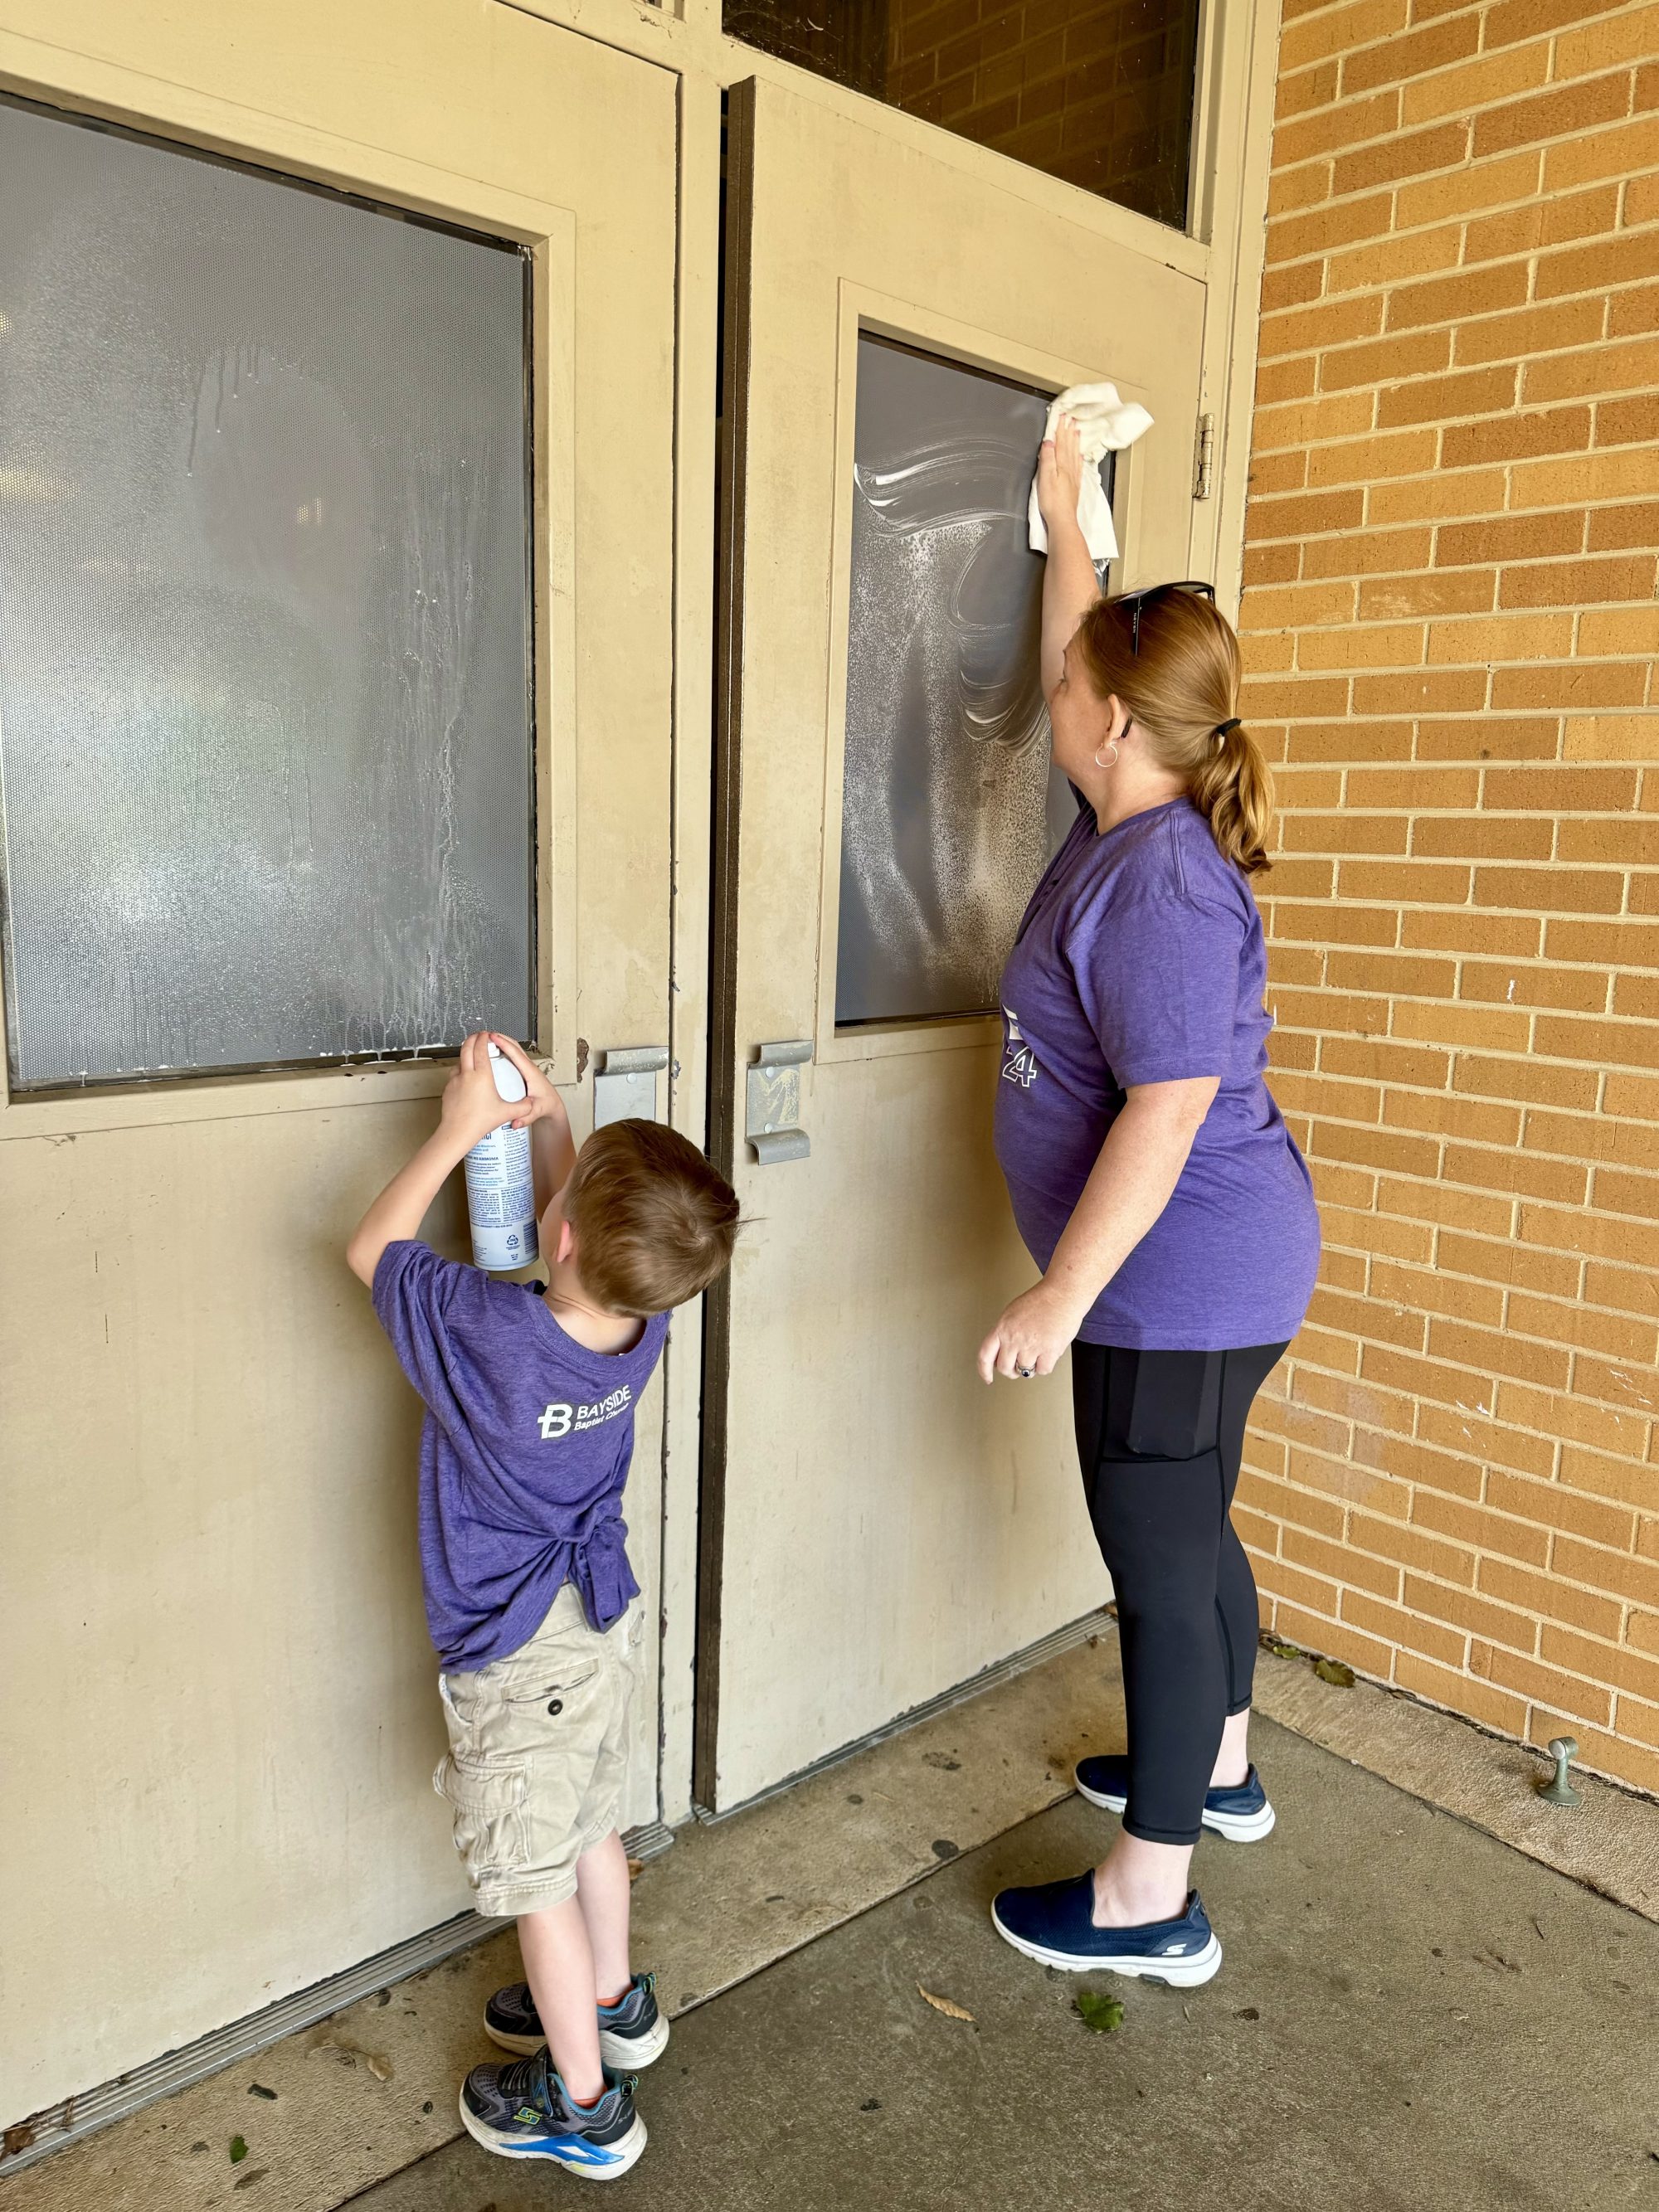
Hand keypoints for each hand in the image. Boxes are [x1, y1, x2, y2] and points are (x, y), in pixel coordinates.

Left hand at [438, 1030, 534, 1147]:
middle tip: (477, 1036)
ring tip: (471, 1056)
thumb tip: (530, 1104)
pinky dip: (459, 1070)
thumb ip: (522, 1107)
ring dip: (465, 1054)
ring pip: (458, 1061)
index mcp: (482, 1076)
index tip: (486, 1034)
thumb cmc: (478, 1122)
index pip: (480, 1049)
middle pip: (466, 1047)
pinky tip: (464, 1078)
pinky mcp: (448, 1089)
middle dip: (472, 1038)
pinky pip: (453, 1075)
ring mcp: (455, 1081)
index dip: (484, 1038)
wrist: (457, 1132)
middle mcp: (467, 1075)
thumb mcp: (506, 1113)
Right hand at [487, 1032, 568, 1134]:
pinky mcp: (523, 1071)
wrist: (553, 1107)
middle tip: (484, 1035)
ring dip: (501, 1043)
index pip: (516, 1054)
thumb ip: (527, 1117)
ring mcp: (526, 1068)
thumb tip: (515, 1122)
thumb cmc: (547, 1106)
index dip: (504, 1044)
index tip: (492, 1037)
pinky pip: (512, 1057)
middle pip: (514, 1047)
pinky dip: (503, 1051)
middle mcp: (529, 1067)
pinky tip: (492, 1054)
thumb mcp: (538, 1111)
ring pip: (513, 1050)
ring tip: (486, 1041)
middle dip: (500, 1038)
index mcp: (531, 1073)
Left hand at [977, 1280, 1083, 1384]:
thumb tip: (1002, 1351)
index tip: (987, 1377)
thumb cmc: (1041, 1300)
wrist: (1063, 1294)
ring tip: (1038, 1351)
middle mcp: (1014, 1338)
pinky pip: (1043, 1370)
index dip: (984, 1370)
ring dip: (1031, 1365)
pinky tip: (1048, 1351)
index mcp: (1002, 1327)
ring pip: (1025, 1371)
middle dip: (1012, 1370)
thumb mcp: (1013, 1313)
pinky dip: (1046, 1364)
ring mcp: (1031, 1346)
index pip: (985, 1355)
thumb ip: (1005, 1332)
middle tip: (1018, 1365)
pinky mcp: (1049, 1351)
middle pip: (1005, 1368)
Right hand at [1035, 413, 1083, 536]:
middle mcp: (1069, 469)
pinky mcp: (1074, 486)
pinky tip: (1079, 455)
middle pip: (1069, 446)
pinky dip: (1078, 457)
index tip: (1062, 417)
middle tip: (1071, 419)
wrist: (1063, 519)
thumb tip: (1048, 442)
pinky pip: (1078, 466)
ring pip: (1074, 454)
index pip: (1061, 443)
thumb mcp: (1045, 477)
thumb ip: (1047, 458)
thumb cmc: (1052, 502)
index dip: (1061, 429)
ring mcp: (1073, 477)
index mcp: (1061, 465)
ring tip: (1076, 431)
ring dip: (1075, 441)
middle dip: (1069, 431)